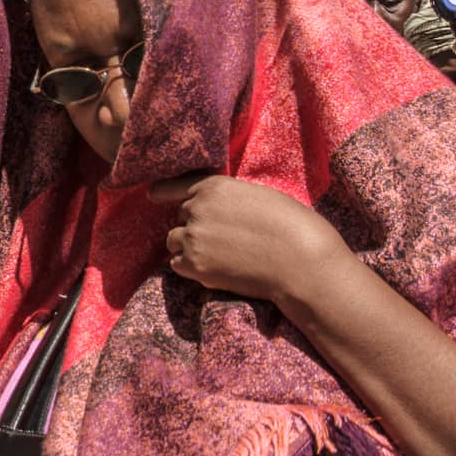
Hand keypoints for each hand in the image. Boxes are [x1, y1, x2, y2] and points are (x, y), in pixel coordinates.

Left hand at [149, 174, 349, 302]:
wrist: (302, 262)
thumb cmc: (293, 228)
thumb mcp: (259, 196)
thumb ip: (229, 198)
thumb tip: (215, 209)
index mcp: (214, 186)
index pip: (176, 186)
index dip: (165, 192)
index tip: (153, 195)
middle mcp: (197, 208)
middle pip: (181, 217)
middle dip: (194, 225)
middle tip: (222, 240)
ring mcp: (193, 237)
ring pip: (174, 241)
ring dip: (188, 247)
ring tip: (218, 256)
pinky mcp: (194, 265)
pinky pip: (177, 265)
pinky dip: (189, 268)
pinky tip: (214, 269)